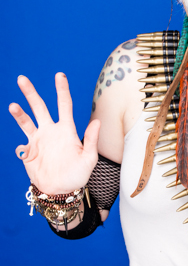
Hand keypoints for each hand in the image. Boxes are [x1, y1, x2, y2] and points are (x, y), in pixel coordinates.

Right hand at [9, 73, 99, 193]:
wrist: (61, 190)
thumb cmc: (78, 175)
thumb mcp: (88, 159)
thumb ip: (91, 140)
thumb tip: (96, 121)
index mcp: (67, 130)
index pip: (64, 105)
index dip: (62, 90)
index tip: (59, 75)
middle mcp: (52, 130)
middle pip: (40, 107)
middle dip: (31, 93)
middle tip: (22, 79)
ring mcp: (39, 139)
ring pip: (27, 120)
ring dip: (19, 111)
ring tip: (13, 105)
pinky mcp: (29, 150)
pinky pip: (22, 141)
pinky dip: (20, 138)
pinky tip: (21, 139)